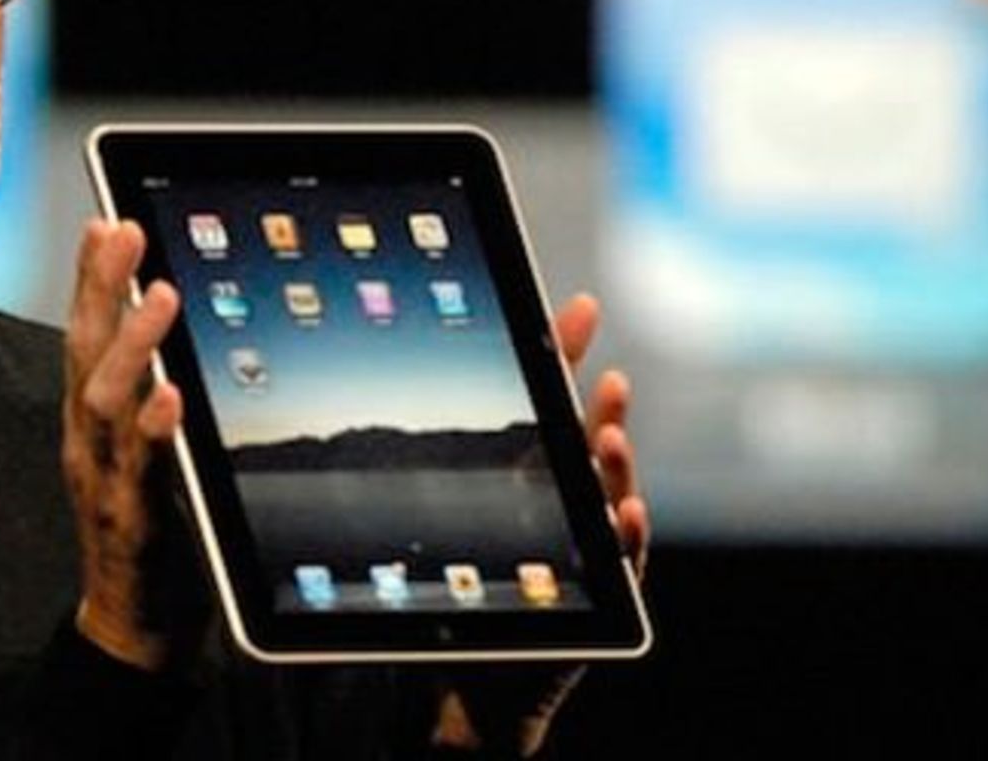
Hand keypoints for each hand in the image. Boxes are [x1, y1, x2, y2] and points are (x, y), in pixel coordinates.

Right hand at [60, 218, 183, 669]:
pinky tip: (170, 397)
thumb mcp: (137, 449)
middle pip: (83, 353)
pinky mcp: (132, 522)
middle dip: (100, 288)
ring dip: (132, 346)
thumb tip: (163, 328)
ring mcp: (105, 481)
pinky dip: (153, 430)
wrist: (131, 626)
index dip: (89, 278)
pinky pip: (140, 470)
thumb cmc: (142, 529)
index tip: (105, 221)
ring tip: (160, 296)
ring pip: (106, 403)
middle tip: (122, 232)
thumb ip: (143, 392)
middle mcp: (88, 443)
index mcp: (90, 422)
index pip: (83, 336)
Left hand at [434, 292, 649, 754]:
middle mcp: (569, 499)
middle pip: (590, 441)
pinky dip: (628, 534)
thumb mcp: (437, 526)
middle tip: (608, 379)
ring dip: (618, 465)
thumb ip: (420, 478)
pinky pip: (624, 561)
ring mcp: (591, 543)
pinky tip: (626, 510)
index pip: (554, 401)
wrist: (480, 680)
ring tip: (613, 439)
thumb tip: (359, 417)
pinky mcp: (604, 591)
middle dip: (601, 407)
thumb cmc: (464, 596)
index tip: (581, 306)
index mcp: (531, 472)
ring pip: (610, 494)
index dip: (567, 353)